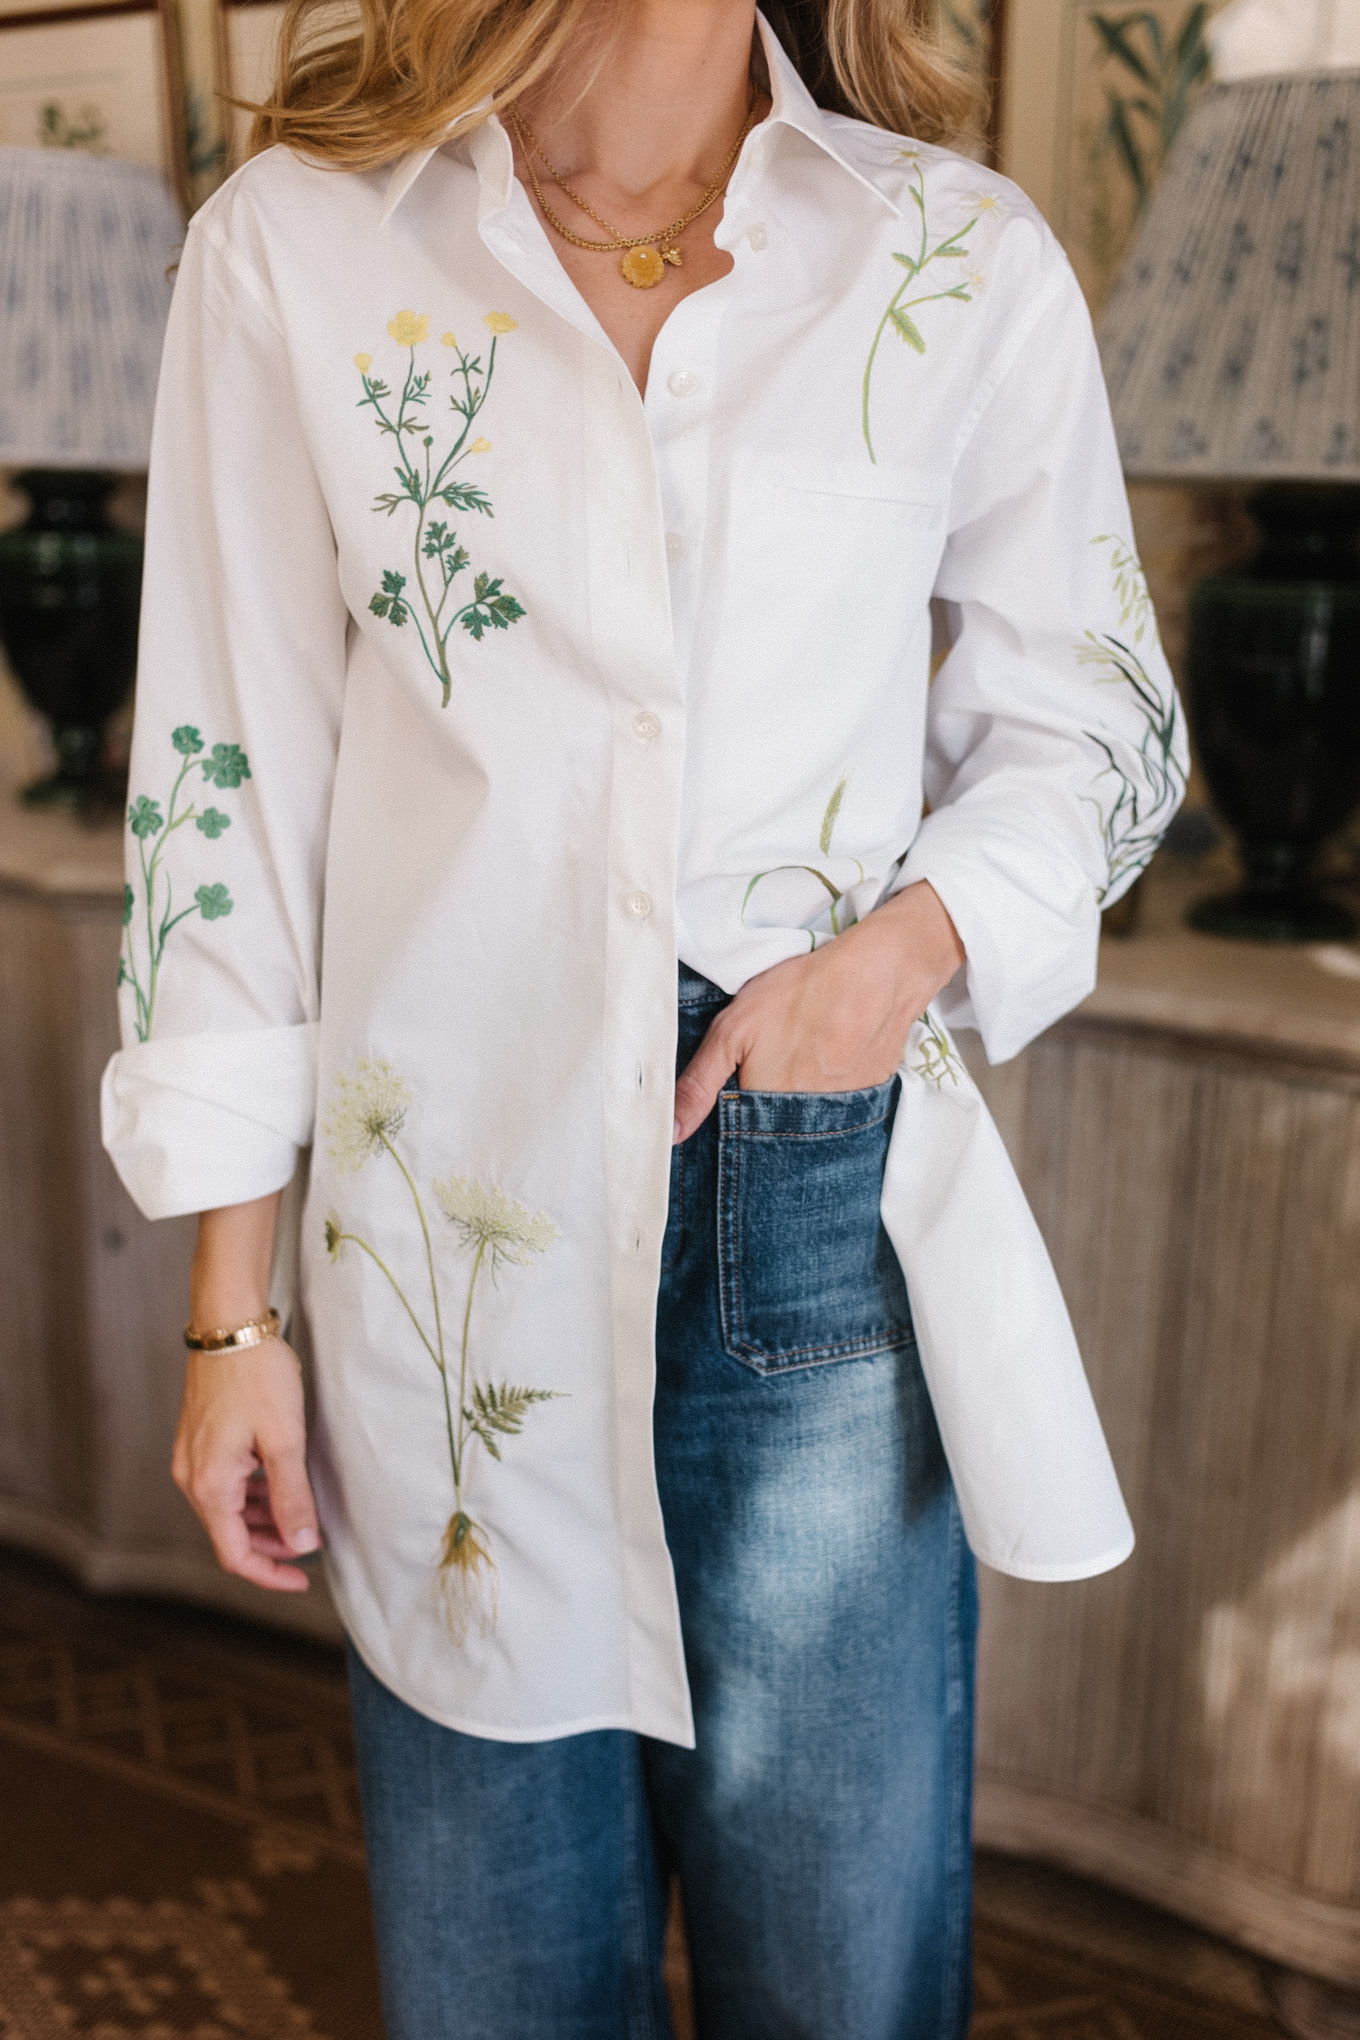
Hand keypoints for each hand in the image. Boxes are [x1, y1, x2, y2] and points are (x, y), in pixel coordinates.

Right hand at [172, 1340, 320, 1591]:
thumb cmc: (257, 1376)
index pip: (235, 1554)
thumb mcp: (284, 1440)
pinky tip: (280, 1482)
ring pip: (228, 1509)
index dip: (270, 1574)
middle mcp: (192, 1477)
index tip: (304, 1579)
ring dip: (263, 1519)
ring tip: (301, 1514)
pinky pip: (225, 1483)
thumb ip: (292, 1497)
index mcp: (209, 1485)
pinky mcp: (200, 1440)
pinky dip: (253, 1493)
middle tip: (310, 1543)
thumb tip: (302, 1545)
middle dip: (271, 1545)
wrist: (229, 1324)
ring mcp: (193, 1458)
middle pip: (229, 1534)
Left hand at [673, 880, 963, 1141]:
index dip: (731, 1117)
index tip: (737, 1089)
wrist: (878, 975)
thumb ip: (698, 1085)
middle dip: (765, 1114)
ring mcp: (842, 1115)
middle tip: (775, 1062)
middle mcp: (806, 1125)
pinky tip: (830, 1056)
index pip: (738, 1139)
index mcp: (766, 1111)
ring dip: (798, 1103)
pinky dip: (830, 1090)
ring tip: (802, 1056)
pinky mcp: (869, 1099)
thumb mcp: (732, 1031)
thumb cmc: (799, 995)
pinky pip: (840, 1109)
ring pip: (808, 1124)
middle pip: (774, 1135)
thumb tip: (670, 1134)